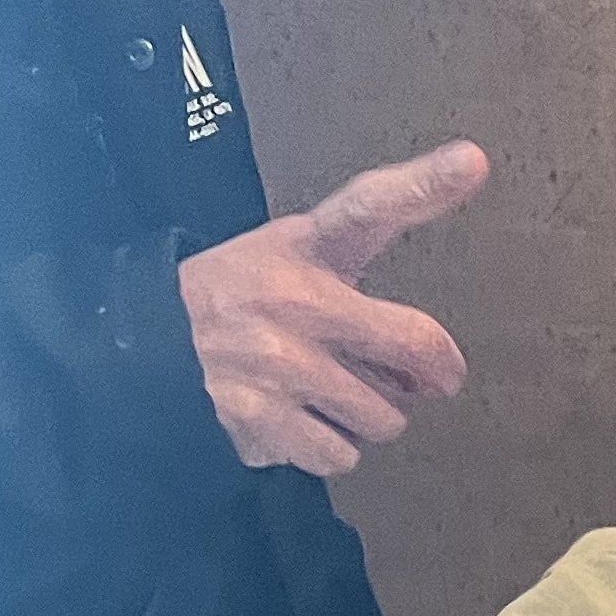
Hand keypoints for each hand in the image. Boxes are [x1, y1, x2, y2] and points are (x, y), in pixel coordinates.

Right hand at [177, 140, 488, 476]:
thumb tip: (440, 370)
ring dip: (366, 416)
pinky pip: (341, 455)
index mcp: (306, 247)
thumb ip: (370, 299)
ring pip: (383, 417)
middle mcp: (296, 300)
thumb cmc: (237, 299)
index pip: (369, 208)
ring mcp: (278, 361)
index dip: (426, 184)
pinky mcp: (261, 417)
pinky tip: (293, 418)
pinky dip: (325, 448)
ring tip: (322, 390)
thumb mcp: (290, 258)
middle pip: (416, 347)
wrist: (144, 339)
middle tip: (411, 377)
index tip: (471, 161)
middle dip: (429, 374)